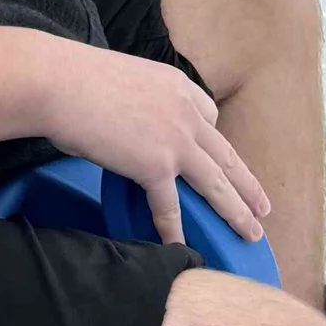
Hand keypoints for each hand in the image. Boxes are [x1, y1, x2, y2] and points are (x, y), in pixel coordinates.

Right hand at [35, 41, 270, 248]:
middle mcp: (186, 113)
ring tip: (251, 232)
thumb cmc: (75, 76)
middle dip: (248, 185)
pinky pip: (170, 206)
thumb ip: (137, 101)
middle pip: (226, 156)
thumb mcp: (122, 78)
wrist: (60, 83)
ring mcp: (175, 141)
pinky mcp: (155, 166)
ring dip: (237, 212)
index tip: (217, 153)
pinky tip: (182, 248)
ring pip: (217, 184)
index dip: (214, 139)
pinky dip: (175, 230)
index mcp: (178, 86)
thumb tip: (123, 121)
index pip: (209, 115)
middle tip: (264, 207)